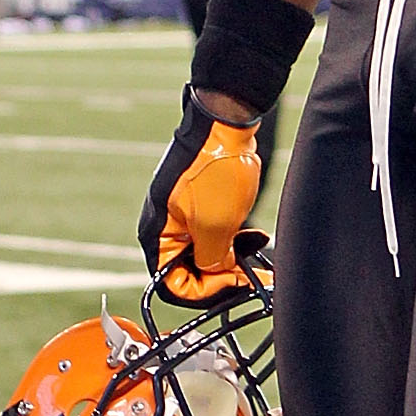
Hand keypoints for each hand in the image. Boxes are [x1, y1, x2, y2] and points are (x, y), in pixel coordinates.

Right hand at [137, 92, 265, 298]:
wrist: (225, 124)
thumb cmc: (214, 169)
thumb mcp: (215, 226)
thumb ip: (211, 260)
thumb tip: (217, 275)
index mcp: (157, 234)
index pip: (172, 284)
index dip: (205, 291)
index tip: (233, 283)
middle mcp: (165, 227)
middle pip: (190, 271)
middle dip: (222, 276)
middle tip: (250, 275)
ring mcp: (184, 214)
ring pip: (207, 253)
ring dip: (232, 259)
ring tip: (257, 254)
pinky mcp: (202, 203)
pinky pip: (216, 234)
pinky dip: (235, 241)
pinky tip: (256, 236)